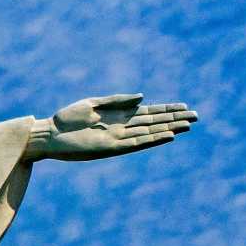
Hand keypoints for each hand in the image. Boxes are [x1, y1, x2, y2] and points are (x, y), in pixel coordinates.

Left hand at [25, 94, 196, 161]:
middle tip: (196, 117)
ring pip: (150, 133)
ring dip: (169, 129)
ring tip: (188, 126)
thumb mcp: (93, 104)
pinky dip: (153, 139)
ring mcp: (118, 138)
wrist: (49, 133)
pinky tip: (167, 135)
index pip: (149, 112)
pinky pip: (137, 143)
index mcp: (118, 116)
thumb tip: (143, 97)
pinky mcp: (111, 148)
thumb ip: (118, 100)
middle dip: (174, 119)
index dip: (167, 110)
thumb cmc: (66, 118)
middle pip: (154, 122)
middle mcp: (122, 128)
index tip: (185, 107)